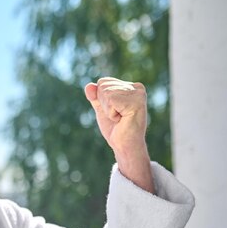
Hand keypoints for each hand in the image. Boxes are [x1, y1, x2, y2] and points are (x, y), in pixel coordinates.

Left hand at [85, 77, 154, 192]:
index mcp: (130, 87)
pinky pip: (111, 100)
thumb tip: (88, 86)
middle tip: (117, 116)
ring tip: (120, 118)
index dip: (101, 99)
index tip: (114, 111)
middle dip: (104, 104)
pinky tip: (122, 119)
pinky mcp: (137, 102)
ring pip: (106, 92)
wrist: (123, 145)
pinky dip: (111, 113)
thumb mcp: (102, 109)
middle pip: (103, 85)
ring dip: (108, 110)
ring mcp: (138, 94)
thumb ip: (95, 96)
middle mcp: (137, 88)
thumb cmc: (115, 128)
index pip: (103, 82)